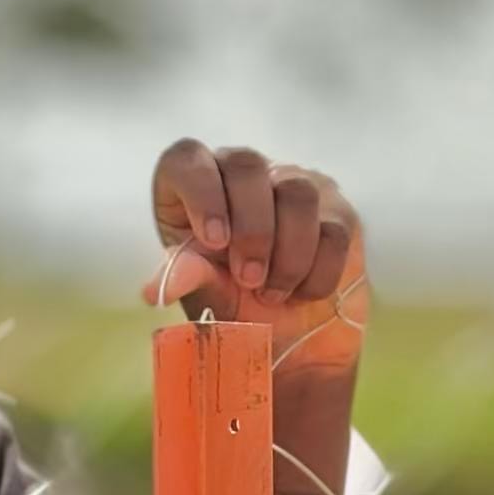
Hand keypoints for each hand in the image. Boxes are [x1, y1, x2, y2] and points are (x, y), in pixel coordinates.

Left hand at [145, 145, 367, 379]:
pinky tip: (301, 294)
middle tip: (249, 279)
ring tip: (273, 295)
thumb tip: (156, 289)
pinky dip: (317, 274)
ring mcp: (294, 184)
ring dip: (287, 255)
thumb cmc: (232, 302)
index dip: (201, 192)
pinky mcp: (337, 211)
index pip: (188, 157)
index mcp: (197, 184)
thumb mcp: (202, 291)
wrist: (287, 337)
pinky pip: (334, 231)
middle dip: (251, 229)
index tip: (214, 243)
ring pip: (298, 193)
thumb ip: (187, 278)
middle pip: (248, 165)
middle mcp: (244, 172)